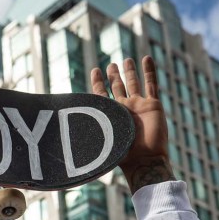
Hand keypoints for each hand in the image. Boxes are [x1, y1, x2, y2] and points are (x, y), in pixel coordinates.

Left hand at [91, 56, 173, 191]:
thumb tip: (64, 136)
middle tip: (110, 65)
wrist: (145, 160)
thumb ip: (91, 133)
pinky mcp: (153, 105)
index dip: (98, 83)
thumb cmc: (123, 155)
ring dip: (129, 71)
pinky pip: (152, 84)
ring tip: (125, 60)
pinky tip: (146, 58)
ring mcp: (139, 106)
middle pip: (117, 87)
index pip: (102, 95)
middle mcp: (124, 109)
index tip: (95, 71)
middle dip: (113, 76)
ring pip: (134, 83)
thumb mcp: (103, 142)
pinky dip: (149, 70)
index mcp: (111, 116)